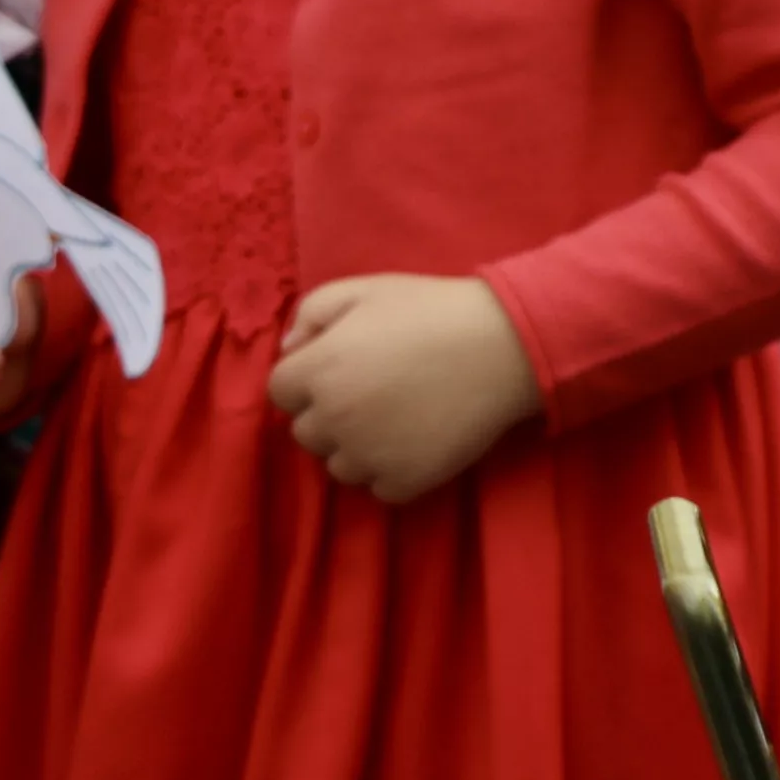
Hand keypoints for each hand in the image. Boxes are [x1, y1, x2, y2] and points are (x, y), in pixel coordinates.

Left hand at [266, 272, 537, 498]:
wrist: (500, 346)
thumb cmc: (427, 309)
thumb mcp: (358, 290)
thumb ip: (308, 316)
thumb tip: (290, 351)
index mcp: (316, 372)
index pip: (279, 393)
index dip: (305, 380)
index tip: (337, 369)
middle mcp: (333, 420)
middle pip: (306, 433)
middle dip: (327, 414)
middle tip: (369, 392)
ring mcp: (369, 456)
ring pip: (339, 466)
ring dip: (355, 447)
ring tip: (393, 419)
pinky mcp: (406, 481)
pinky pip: (378, 489)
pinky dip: (389, 472)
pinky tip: (412, 442)